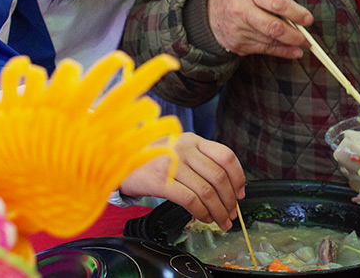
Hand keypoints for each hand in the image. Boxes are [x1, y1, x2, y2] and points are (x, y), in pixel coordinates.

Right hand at [119, 133, 245, 229]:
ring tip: (220, 220)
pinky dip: (201, 212)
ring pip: (207, 191)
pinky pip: (190, 200)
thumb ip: (200, 162)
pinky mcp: (160, 180)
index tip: (240, 194)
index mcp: (193, 140)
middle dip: (229, 200)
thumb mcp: (178, 152)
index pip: (226, 156)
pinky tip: (204, 218)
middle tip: (231, 214)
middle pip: (219, 176)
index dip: (238, 177)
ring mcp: (172, 162)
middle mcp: (184, 148)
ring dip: (218, 211)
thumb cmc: (153, 160)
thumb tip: (230, 188)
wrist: (118, 161)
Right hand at [207, 0, 312, 57]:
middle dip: (295, 35)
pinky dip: (281, 52)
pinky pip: (264, 50)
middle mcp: (242, 12)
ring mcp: (239, 31)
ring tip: (304, 44)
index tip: (308, 19)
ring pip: (270, 41)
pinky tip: (293, 51)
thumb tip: (293, 6)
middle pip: (274, 28)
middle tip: (308, 38)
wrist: (206, 12)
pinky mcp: (238, 45)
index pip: (276, 3)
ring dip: (290, 45)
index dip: (296, 12)